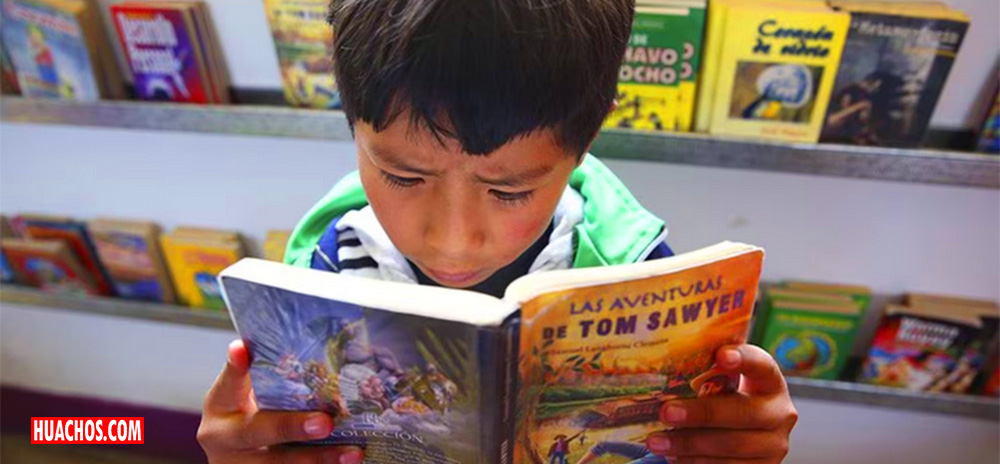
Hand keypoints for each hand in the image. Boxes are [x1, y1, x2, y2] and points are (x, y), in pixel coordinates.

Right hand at [197, 340, 364, 463]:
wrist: (242, 458)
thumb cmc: (249, 418)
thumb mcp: (245, 396)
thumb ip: (260, 373)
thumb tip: (267, 337)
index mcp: (220, 409)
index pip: (227, 384)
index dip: (235, 368)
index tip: (243, 349)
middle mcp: (226, 442)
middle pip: (258, 433)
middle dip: (292, 427)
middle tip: (325, 422)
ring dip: (320, 459)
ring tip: (353, 453)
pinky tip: (350, 462)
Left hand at [646, 344, 797, 463]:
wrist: (746, 434)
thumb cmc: (726, 399)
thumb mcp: (724, 382)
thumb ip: (708, 372)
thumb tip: (661, 367)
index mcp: (770, 381)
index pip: (761, 364)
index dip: (743, 359)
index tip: (720, 356)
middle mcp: (779, 413)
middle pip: (742, 412)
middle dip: (702, 413)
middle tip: (666, 412)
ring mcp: (773, 445)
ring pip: (732, 446)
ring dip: (689, 444)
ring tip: (657, 441)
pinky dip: (696, 462)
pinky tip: (673, 457)